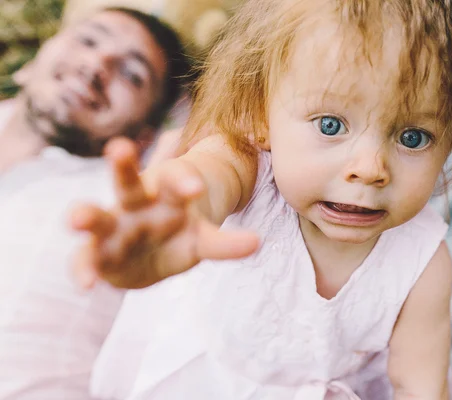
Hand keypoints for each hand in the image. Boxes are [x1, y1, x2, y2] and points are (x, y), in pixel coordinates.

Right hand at [70, 137, 259, 288]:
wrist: (149, 258)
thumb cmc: (178, 238)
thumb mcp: (202, 239)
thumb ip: (224, 244)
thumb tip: (256, 242)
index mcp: (166, 197)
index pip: (176, 180)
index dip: (185, 181)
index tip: (196, 187)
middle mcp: (137, 206)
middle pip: (129, 183)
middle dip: (123, 166)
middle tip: (120, 148)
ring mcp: (114, 228)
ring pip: (97, 216)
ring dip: (86, 214)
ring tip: (76, 218)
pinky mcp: (97, 254)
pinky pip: (84, 259)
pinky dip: (83, 270)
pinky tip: (87, 284)